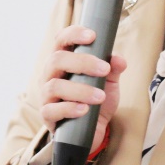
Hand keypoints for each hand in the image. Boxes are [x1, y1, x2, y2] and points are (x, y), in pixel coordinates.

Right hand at [40, 25, 126, 153]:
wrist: (93, 130)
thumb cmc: (97, 100)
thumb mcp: (109, 83)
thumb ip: (113, 69)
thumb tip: (119, 60)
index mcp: (64, 61)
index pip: (61, 40)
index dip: (73, 34)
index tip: (92, 36)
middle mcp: (50, 74)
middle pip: (57, 59)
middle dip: (82, 62)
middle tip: (104, 70)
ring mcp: (46, 95)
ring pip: (54, 86)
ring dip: (80, 90)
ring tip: (100, 96)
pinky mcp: (47, 116)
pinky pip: (51, 110)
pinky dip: (69, 109)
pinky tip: (85, 110)